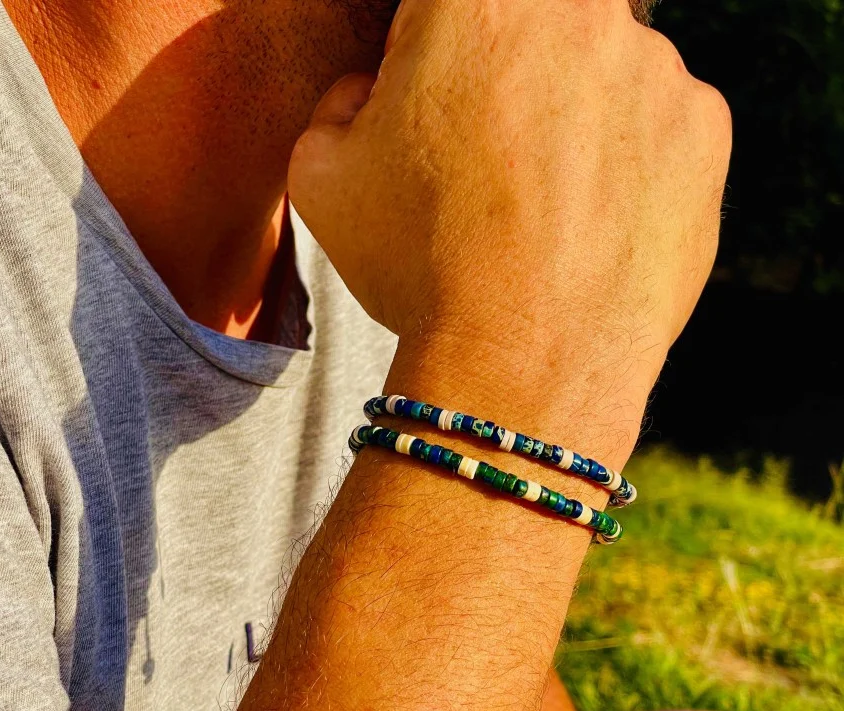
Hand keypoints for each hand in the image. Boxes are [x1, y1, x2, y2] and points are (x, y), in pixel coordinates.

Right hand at [289, 0, 730, 372]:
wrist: (524, 358)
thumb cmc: (418, 261)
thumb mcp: (322, 172)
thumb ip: (342, 99)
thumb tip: (374, 91)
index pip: (439, 6)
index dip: (421, 55)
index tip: (423, 107)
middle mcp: (579, 8)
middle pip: (530, 26)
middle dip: (499, 77)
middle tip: (480, 162)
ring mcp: (655, 65)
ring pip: (596, 73)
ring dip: (566, 116)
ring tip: (536, 207)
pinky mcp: (705, 126)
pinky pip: (653, 124)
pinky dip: (624, 160)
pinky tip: (587, 221)